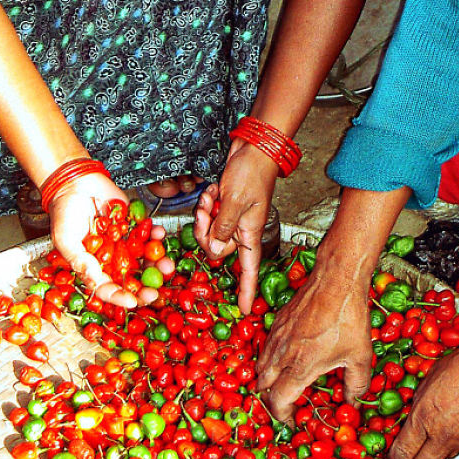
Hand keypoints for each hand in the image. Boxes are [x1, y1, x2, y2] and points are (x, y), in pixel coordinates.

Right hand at [48, 172, 150, 307]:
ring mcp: (125, 242)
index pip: (108, 288)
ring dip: (157, 262)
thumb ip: (81, 262)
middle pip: (132, 278)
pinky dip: (156, 235)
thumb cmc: (64, 213)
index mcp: (94, 267)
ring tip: (166, 264)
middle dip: (146, 286)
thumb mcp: (66, 241)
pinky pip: (149, 233)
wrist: (75, 182)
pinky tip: (159, 233)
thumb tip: (95, 282)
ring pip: (145, 258)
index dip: (120, 297)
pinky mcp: (134, 224)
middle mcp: (112, 258)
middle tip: (157, 290)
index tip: (133, 302)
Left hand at [193, 142, 277, 312]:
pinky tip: (213, 191)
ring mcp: (231, 218)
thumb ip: (223, 228)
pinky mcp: (223, 207)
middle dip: (205, 230)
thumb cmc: (252, 172)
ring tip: (212, 196)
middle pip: (215, 249)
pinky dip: (207, 203)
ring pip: (208, 231)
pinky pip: (208, 215)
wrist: (253, 148)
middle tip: (208, 209)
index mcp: (249, 234)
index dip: (246, 290)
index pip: (249, 269)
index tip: (243, 309)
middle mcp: (241, 229)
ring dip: (205, 214)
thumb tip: (213, 249)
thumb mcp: (236, 202)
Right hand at [255, 265, 373, 421]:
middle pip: (262, 386)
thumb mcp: (360, 357)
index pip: (278, 402)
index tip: (291, 423)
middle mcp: (282, 354)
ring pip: (261, 365)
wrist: (336, 280)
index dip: (282, 417)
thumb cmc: (349, 319)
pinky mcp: (278, 321)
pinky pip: (266, 347)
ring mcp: (277, 335)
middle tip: (286, 407)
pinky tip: (285, 359)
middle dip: (271, 401)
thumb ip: (356, 385)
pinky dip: (269, 359)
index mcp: (300, 367)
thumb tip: (353, 403)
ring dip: (267, 380)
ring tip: (283, 385)